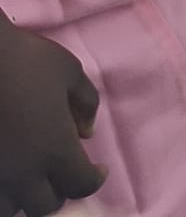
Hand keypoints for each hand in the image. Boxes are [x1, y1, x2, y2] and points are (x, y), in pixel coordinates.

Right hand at [0, 20, 106, 214]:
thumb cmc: (25, 60)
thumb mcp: (69, 71)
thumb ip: (85, 103)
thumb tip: (87, 131)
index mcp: (55, 150)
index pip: (81, 183)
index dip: (94, 178)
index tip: (99, 169)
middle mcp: (24, 173)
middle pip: (46, 206)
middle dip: (59, 191)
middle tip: (62, 173)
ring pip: (12, 209)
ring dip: (24, 198)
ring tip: (29, 177)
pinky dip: (3, 191)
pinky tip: (7, 172)